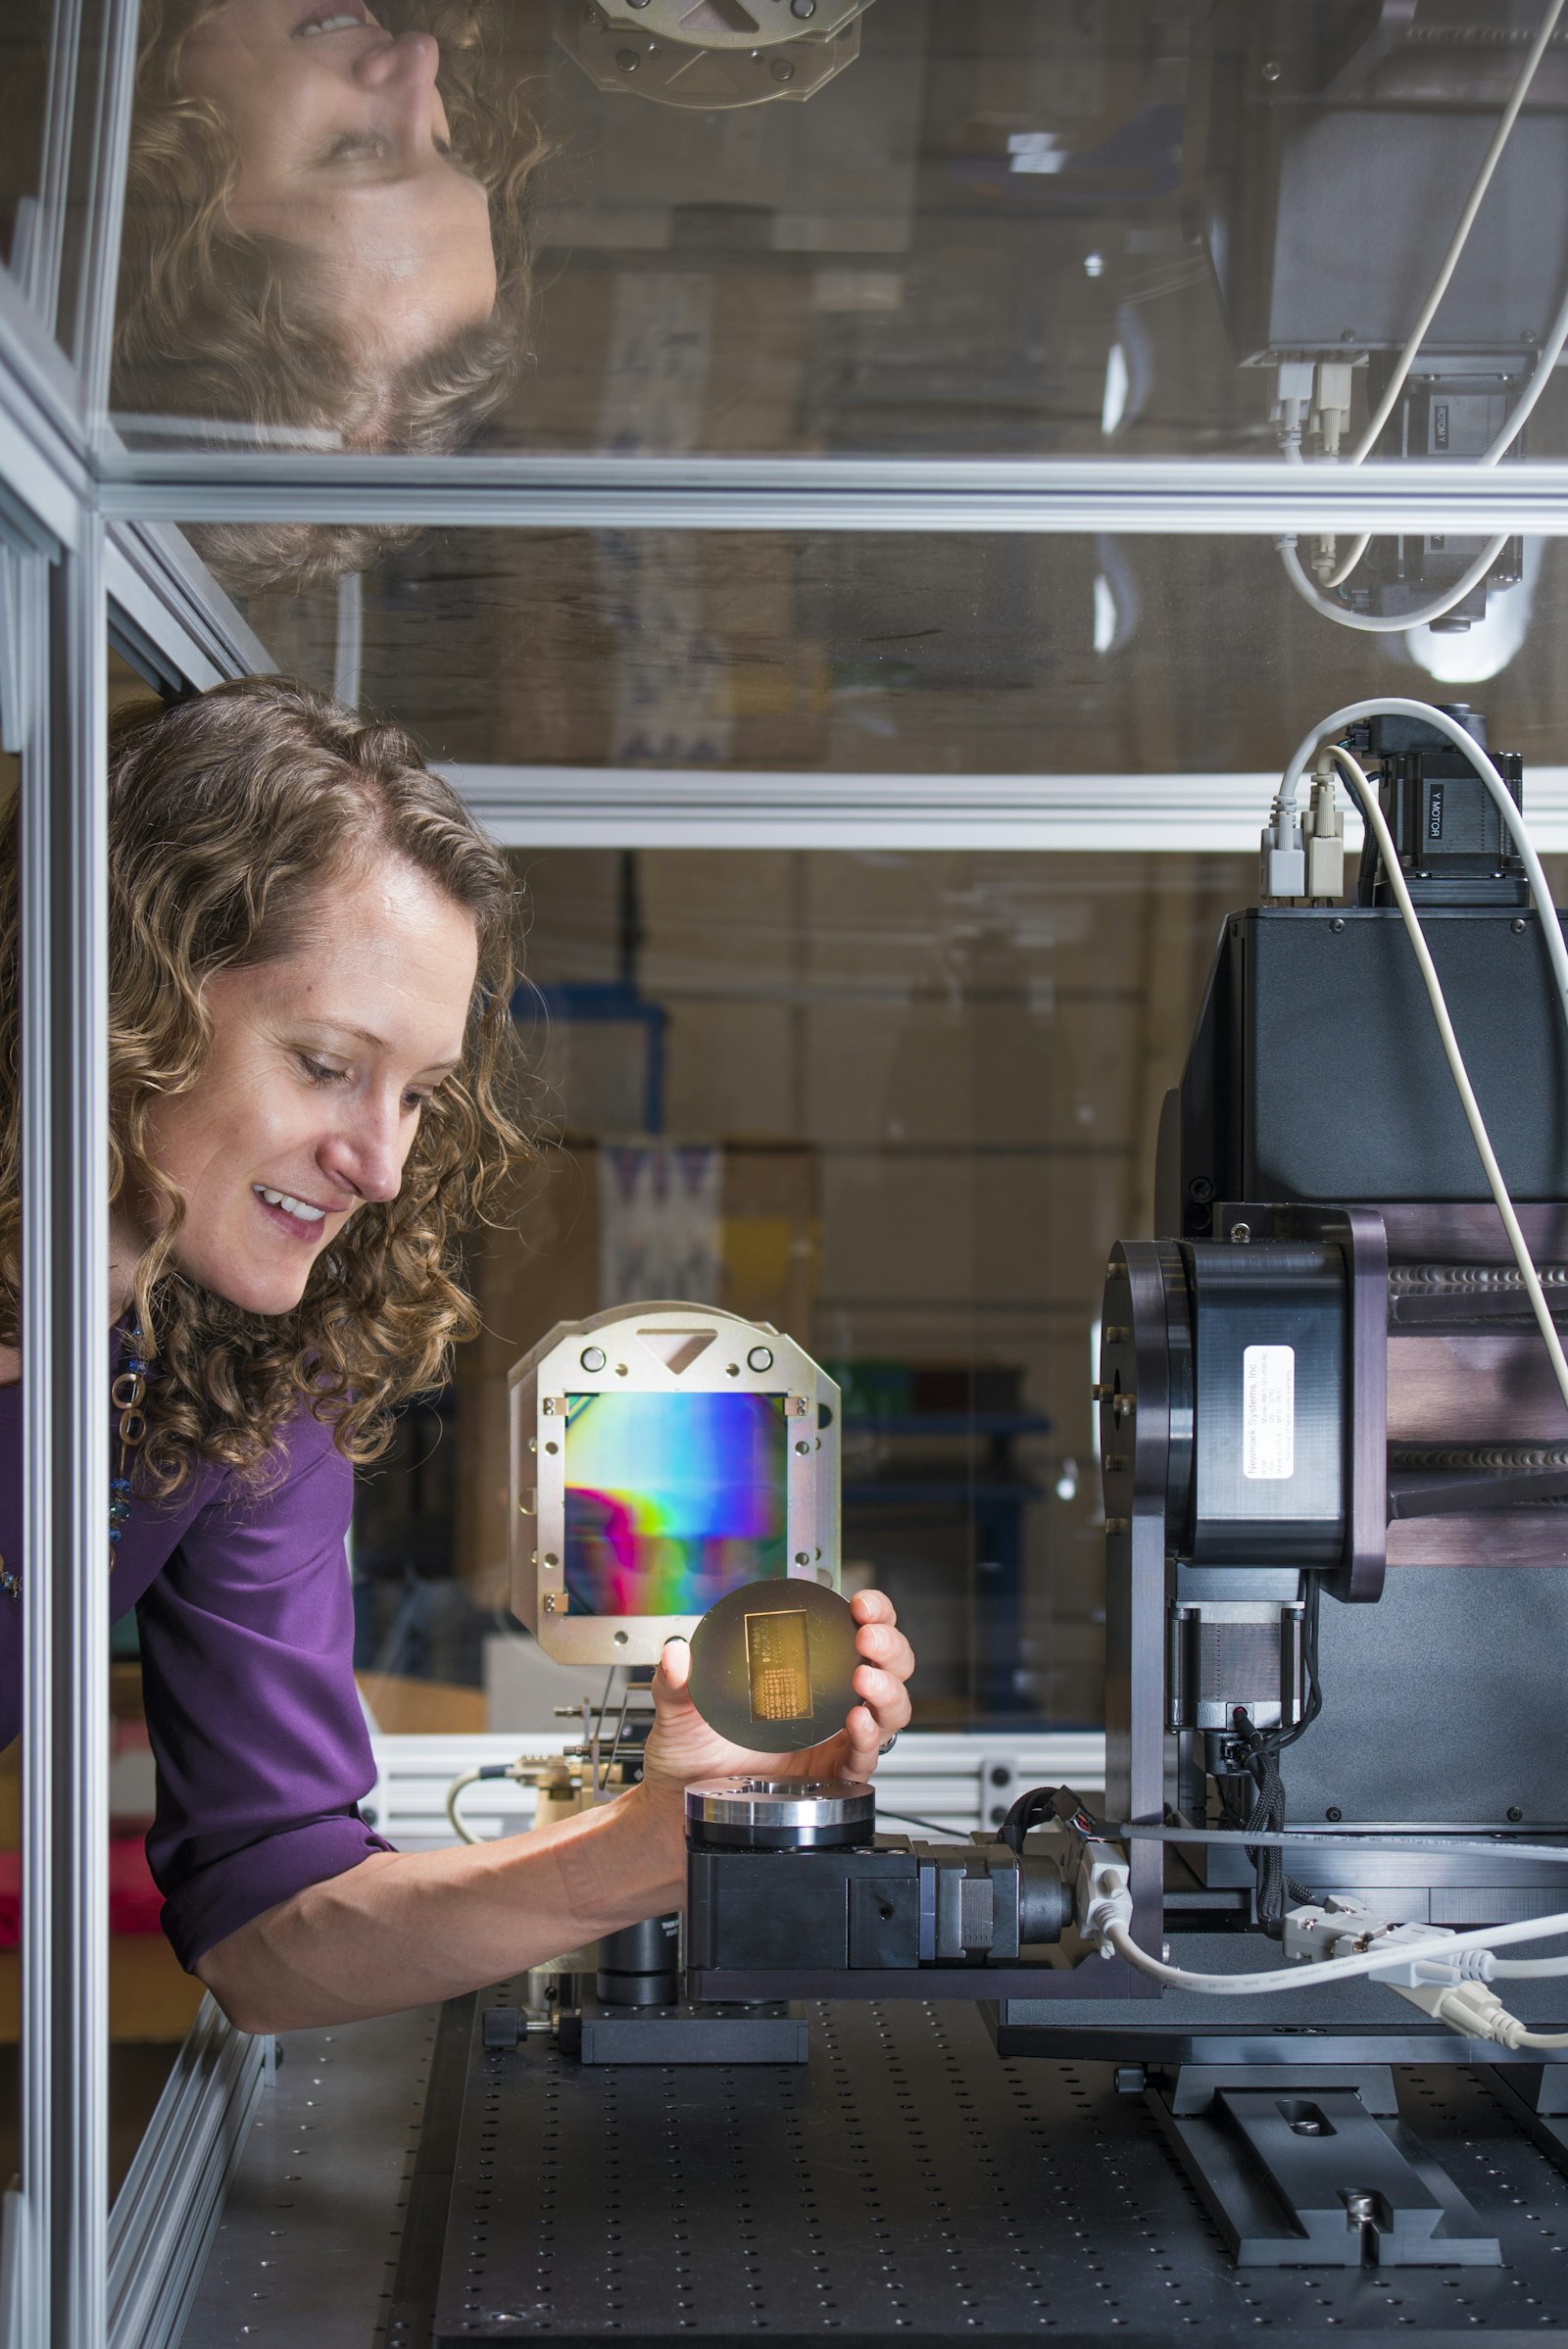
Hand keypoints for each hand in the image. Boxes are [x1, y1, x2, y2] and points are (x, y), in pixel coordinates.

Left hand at [640, 1589, 913, 1802]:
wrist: (681, 1802)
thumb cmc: (690, 1751)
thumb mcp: (680, 1707)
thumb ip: (676, 1680)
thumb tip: (676, 1653)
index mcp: (804, 1672)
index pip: (854, 1631)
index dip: (873, 1613)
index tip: (860, 1605)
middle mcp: (828, 1703)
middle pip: (888, 1667)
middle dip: (890, 1647)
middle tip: (868, 1639)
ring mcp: (834, 1739)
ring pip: (889, 1712)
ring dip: (887, 1691)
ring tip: (865, 1680)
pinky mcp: (831, 1776)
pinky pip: (865, 1758)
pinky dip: (870, 1738)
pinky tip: (857, 1722)